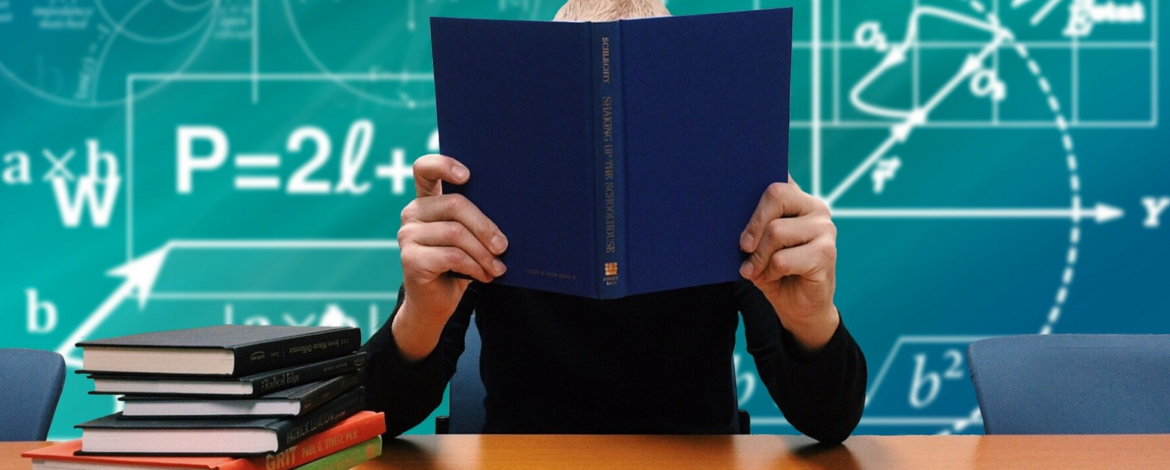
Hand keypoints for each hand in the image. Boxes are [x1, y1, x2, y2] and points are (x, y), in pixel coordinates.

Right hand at [392, 154, 507, 361]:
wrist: (435, 305)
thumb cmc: (458, 267)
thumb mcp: (468, 238)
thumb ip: (475, 220)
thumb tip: (512, 211)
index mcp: (427, 201)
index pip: (425, 169)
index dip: (445, 165)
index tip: (467, 176)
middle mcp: (413, 213)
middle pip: (455, 204)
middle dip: (486, 226)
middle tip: (504, 246)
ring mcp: (408, 235)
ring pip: (456, 233)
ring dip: (484, 253)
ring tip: (497, 268)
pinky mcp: (410, 258)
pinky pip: (452, 256)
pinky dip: (475, 267)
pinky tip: (484, 275)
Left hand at [739, 177, 839, 351]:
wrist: (800, 307)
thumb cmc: (775, 271)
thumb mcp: (758, 245)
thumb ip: (753, 226)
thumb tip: (731, 213)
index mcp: (799, 199)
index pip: (776, 178)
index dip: (754, 186)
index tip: (736, 201)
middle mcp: (815, 207)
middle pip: (775, 195)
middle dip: (752, 224)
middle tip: (743, 247)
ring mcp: (824, 229)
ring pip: (776, 231)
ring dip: (758, 257)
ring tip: (755, 269)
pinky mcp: (826, 253)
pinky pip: (783, 259)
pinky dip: (770, 272)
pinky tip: (772, 277)